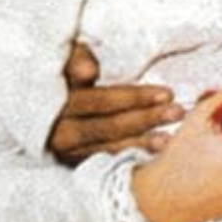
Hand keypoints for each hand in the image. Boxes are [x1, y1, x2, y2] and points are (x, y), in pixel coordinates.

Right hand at [49, 43, 184, 164]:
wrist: (43, 100)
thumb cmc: (64, 71)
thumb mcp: (67, 58)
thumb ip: (77, 60)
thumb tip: (89, 71)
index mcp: (56, 104)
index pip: (102, 101)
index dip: (135, 98)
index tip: (167, 94)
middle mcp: (60, 132)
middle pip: (108, 127)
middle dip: (146, 119)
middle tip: (178, 112)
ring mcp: (67, 151)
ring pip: (107, 149)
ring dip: (140, 144)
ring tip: (168, 140)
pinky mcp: (74, 163)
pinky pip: (104, 162)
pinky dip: (128, 158)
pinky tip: (152, 156)